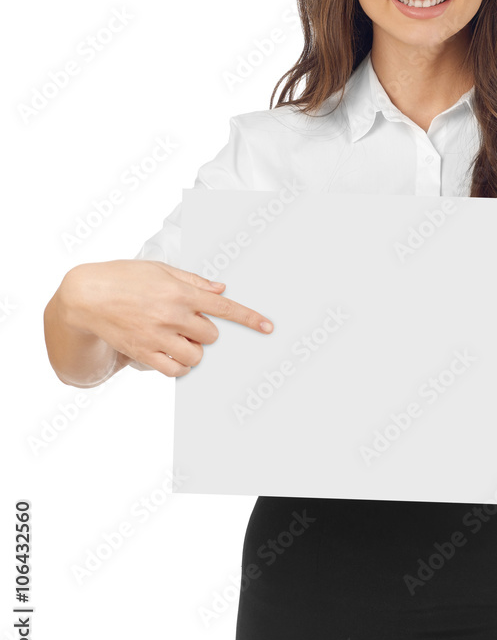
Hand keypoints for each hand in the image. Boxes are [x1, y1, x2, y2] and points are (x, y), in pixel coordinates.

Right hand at [62, 259, 274, 377]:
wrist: (86, 296)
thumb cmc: (124, 277)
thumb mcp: (161, 270)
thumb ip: (194, 281)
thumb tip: (221, 290)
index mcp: (179, 293)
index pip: (223, 308)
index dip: (249, 318)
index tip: (267, 327)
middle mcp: (172, 316)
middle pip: (211, 335)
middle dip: (205, 331)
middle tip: (187, 322)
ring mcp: (157, 337)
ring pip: (196, 356)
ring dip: (193, 349)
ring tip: (178, 338)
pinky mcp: (143, 353)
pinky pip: (175, 370)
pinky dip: (179, 366)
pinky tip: (173, 355)